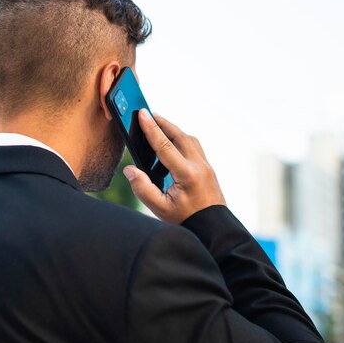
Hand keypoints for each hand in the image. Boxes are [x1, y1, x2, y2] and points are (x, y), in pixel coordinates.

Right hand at [122, 109, 225, 224]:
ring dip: (173, 131)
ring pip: (189, 139)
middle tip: (148, 114)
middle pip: (179, 136)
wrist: (213, 228)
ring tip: (158, 127)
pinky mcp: (208, 168)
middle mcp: (199, 166)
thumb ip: (143, 188)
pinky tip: (171, 144)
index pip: (165, 145)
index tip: (142, 114)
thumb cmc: (186, 220)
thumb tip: (130, 170)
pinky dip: (181, 140)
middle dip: (163, 123)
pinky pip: (194, 147)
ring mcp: (206, 166)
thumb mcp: (160, 209)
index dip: (151, 128)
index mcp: (186, 174)